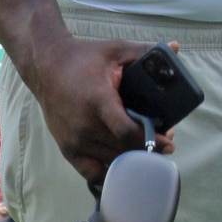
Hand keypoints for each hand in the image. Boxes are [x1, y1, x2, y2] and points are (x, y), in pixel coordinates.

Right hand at [32, 39, 173, 188]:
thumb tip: (176, 47)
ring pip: (111, 163)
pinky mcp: (67, 149)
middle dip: (148, 150)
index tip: (168, 142)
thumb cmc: (84, 57)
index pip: (127, 132)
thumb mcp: (115, 50)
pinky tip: (124, 168)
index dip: (151, 140)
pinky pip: (92, 174)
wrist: (45, 67)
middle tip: (165, 143)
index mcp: (98, 101)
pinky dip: (110, 174)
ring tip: (147, 151)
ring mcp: (74, 141)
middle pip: (123, 150)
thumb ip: (146, 52)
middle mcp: (84, 125)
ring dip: (132, 162)